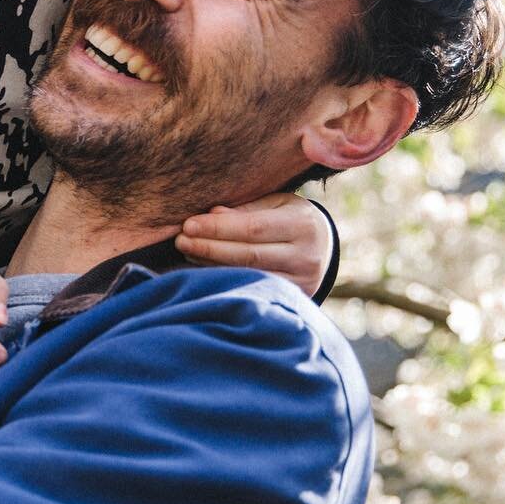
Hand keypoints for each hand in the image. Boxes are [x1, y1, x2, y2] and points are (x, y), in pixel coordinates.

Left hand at [175, 193, 333, 299]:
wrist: (324, 249)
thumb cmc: (290, 219)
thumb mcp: (275, 204)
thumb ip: (246, 210)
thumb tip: (211, 214)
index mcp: (302, 224)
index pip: (253, 227)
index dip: (218, 228)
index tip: (188, 224)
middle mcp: (306, 256)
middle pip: (248, 254)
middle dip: (209, 247)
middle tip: (180, 240)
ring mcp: (302, 282)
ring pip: (248, 275)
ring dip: (211, 265)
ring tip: (187, 252)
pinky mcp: (293, 299)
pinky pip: (252, 290)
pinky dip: (225, 280)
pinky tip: (202, 271)